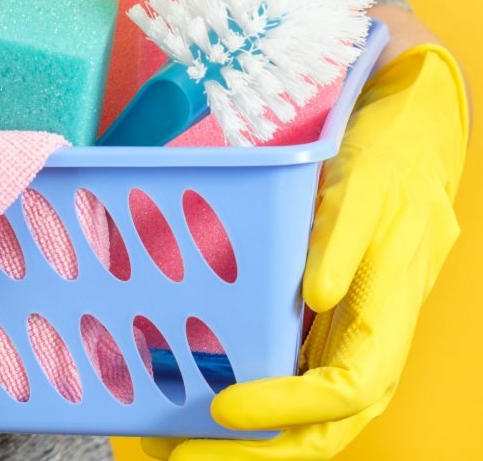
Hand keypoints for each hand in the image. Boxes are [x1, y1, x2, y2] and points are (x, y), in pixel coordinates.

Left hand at [143, 44, 467, 459]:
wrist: (408, 155)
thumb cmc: (386, 171)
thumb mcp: (364, 190)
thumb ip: (343, 240)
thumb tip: (319, 293)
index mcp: (387, 315)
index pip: (345, 389)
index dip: (286, 408)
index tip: (224, 407)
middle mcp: (369, 342)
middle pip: (322, 426)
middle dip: (257, 455)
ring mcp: (347, 340)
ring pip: (307, 416)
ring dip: (250, 443)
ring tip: (179, 446)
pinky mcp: (327, 328)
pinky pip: (293, 379)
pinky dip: (252, 403)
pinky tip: (202, 399)